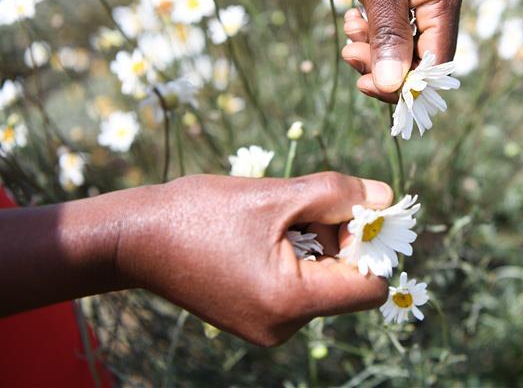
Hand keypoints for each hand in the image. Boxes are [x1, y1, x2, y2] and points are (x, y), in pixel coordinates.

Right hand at [117, 172, 392, 345]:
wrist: (135, 238)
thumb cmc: (200, 212)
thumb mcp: (277, 194)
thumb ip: (339, 194)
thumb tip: (387, 198)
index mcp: (290, 302)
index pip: (369, 286)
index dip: (369, 245)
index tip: (347, 210)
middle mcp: (283, 326)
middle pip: (348, 282)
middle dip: (338, 238)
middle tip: (302, 206)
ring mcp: (268, 327)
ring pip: (324, 281)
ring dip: (315, 242)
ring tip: (274, 219)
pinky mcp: (256, 318)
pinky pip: (299, 287)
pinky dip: (296, 255)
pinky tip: (263, 234)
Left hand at [314, 0, 462, 100]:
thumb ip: (388, 37)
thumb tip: (391, 87)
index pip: (437, 60)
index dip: (408, 82)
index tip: (369, 87)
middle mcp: (437, 1)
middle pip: (418, 58)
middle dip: (384, 65)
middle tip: (350, 57)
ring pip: (399, 46)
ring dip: (372, 50)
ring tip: (349, 33)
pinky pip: (387, 29)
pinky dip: (367, 34)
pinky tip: (352, 19)